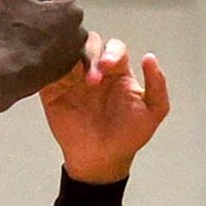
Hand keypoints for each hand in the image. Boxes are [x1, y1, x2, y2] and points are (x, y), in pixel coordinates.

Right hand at [0, 0, 91, 100]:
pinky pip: (49, 45)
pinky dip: (34, 39)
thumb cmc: (9, 31)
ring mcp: (72, 52)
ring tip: (7, 21)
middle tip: (5, 3)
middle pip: (55, 3)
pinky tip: (14, 41)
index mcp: (73, 9)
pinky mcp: (62, 69)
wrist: (4, 77)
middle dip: (30, 0)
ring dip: (30, 18)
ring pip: (51, 25)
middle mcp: (79, 30)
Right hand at [42, 32, 171, 182]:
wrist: (102, 161)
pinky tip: (55, 69)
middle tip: (93, 80)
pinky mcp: (53, 88)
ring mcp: (73, 78)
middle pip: (90, 44)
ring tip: (78, 80)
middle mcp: (96, 69)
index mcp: (118, 71)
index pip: (114, 47)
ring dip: (72, 58)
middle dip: (92, 55)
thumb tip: (150, 57)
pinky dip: (49, 63)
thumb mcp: (153, 112)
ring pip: (68, 50)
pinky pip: (47, 68)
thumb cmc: (128, 137)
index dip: (112, 51)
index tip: (110, 65)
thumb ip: (157, 85)